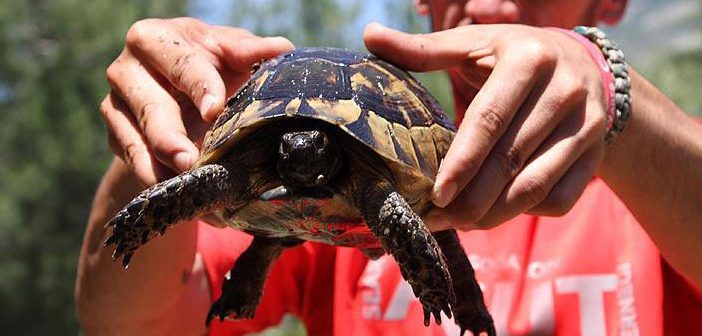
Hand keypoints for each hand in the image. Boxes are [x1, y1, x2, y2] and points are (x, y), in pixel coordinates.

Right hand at [100, 17, 292, 184]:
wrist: (180, 91)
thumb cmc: (209, 63)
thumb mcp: (228, 53)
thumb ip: (249, 51)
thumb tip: (281, 49)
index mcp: (155, 39)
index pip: (180, 63)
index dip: (199, 86)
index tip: (215, 110)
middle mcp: (126, 70)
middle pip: (151, 108)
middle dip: (171, 138)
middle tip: (191, 161)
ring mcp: (116, 107)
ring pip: (138, 143)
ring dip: (163, 169)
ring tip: (186, 189)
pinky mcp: (116, 138)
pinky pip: (136, 165)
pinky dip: (160, 184)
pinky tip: (183, 202)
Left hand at [364, 23, 607, 229]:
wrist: (584, 65)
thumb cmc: (513, 56)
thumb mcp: (474, 44)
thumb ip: (424, 48)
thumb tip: (369, 35)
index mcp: (530, 58)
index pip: (490, 119)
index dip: (461, 161)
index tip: (435, 194)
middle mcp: (566, 91)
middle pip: (511, 160)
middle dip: (471, 199)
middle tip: (438, 219)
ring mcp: (588, 126)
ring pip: (536, 187)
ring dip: (495, 215)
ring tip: (460, 223)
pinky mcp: (596, 155)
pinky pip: (561, 200)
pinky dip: (526, 213)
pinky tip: (498, 211)